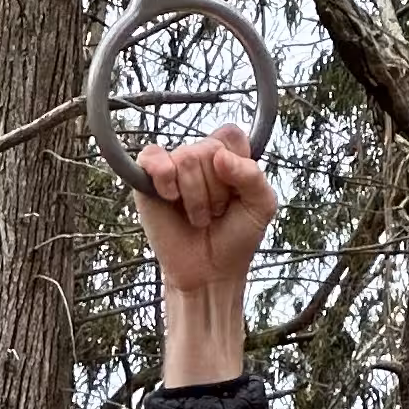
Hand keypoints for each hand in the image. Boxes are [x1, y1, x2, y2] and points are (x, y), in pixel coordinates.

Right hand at [134, 125, 276, 385]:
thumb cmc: (236, 238)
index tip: (236, 193)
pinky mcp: (147, 179)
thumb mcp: (261, 206)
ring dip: (196, 197)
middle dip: (216, 190)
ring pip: (186, 158)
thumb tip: (219, 157)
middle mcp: (199, 156)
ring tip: (197, 217)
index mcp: (228, 156)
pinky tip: (170, 197)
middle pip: (209, 149)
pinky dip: (163, 177)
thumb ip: (252, 175)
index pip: (230, 135)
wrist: (208, 273)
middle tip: (215, 213)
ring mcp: (172, 167)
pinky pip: (152, 157)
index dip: (235, 164)